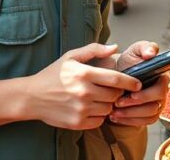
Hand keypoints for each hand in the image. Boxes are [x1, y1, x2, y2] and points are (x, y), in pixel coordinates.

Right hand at [25, 44, 140, 130]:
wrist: (32, 97)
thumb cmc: (53, 75)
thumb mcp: (71, 57)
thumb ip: (94, 50)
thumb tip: (115, 47)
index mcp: (84, 74)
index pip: (116, 79)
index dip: (131, 82)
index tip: (138, 83)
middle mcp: (84, 92)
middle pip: (115, 95)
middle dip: (116, 92)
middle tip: (109, 89)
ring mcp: (80, 109)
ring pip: (108, 109)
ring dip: (107, 104)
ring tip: (97, 98)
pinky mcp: (77, 122)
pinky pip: (99, 121)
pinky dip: (98, 116)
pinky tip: (90, 108)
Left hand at [110, 42, 169, 126]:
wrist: (120, 77)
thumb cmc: (129, 62)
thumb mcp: (135, 51)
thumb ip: (144, 47)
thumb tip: (151, 53)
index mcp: (162, 77)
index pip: (161, 88)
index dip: (147, 94)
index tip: (132, 93)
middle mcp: (163, 92)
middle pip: (155, 105)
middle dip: (135, 105)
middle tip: (118, 102)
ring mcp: (157, 105)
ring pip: (148, 115)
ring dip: (130, 114)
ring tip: (114, 111)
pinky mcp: (149, 115)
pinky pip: (143, 122)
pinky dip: (128, 121)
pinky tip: (115, 117)